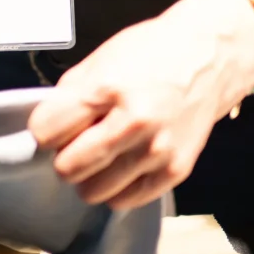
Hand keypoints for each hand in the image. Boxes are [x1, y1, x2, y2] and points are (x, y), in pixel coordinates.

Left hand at [27, 0, 253, 210]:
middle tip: (78, 141)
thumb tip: (44, 130)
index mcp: (108, 89)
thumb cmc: (151, 53)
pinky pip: (125, 200)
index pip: (46, 132)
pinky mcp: (175, 171)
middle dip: (64, 156)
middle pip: (68, 168)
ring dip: (89, 176)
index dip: (45, 129)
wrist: (209, 59)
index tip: (56, 125)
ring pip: (93, 191)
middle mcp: (134, 123)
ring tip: (101, 154)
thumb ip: (68, 96)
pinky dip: (115, 188)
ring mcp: (157, 151)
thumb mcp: (99, 60)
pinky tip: (120, 166)